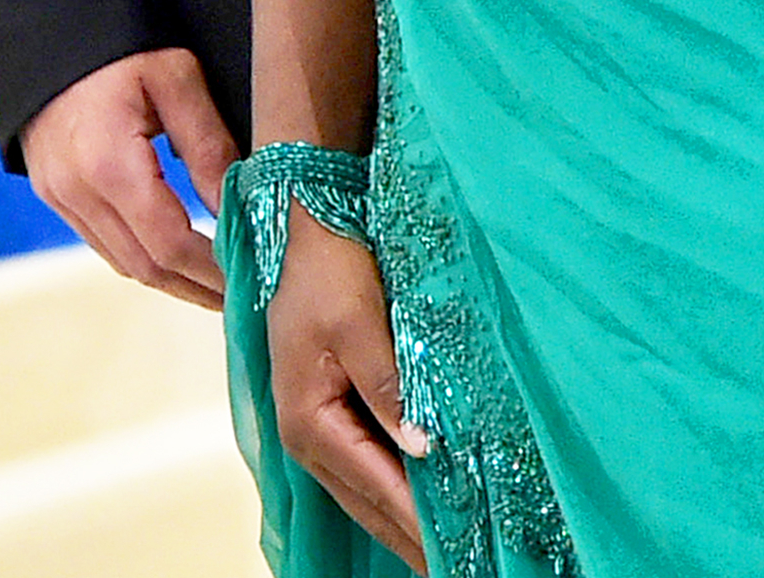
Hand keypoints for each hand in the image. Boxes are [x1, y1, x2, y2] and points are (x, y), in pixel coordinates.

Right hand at [22, 47, 236, 306]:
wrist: (50, 21)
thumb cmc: (121, 40)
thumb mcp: (176, 77)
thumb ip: (208, 145)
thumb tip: (241, 205)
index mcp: (108, 163)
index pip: (169, 242)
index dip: (212, 270)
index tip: (251, 278)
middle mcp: (76, 191)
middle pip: (144, 266)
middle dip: (196, 288)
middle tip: (244, 300)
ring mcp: (58, 196)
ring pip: (121, 261)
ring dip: (170, 279)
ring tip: (217, 285)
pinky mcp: (53, 192)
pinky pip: (102, 241)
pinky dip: (142, 255)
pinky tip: (174, 254)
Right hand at [268, 206, 427, 571]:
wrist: (303, 219)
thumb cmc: (328, 265)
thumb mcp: (358, 321)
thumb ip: (387, 387)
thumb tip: (422, 448)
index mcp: (309, 421)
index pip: (376, 487)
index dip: (418, 523)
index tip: (457, 552)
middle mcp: (306, 434)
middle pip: (367, 503)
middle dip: (411, 538)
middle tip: (459, 566)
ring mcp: (315, 423)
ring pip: (363, 490)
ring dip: (402, 519)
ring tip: (445, 550)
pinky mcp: (328, 406)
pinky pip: (364, 463)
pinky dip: (393, 487)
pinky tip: (422, 497)